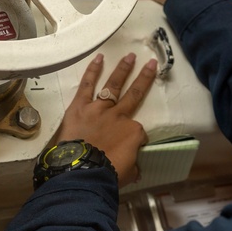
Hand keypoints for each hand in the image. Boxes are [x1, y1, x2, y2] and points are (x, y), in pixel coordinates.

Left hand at [55, 53, 157, 185]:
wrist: (83, 171)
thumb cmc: (108, 174)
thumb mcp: (129, 173)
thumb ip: (132, 165)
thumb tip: (134, 168)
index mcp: (134, 132)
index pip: (138, 132)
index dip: (136, 140)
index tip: (128, 151)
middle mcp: (119, 115)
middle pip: (135, 94)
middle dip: (144, 78)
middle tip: (151, 63)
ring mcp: (100, 108)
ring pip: (114, 85)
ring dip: (122, 69)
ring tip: (130, 56)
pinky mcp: (80, 106)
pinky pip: (87, 86)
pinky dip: (92, 71)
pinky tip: (99, 58)